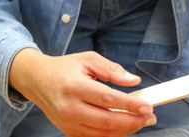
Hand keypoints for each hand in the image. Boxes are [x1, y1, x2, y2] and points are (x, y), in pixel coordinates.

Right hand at [9, 49, 155, 136]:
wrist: (37, 81)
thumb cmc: (64, 68)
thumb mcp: (88, 59)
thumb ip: (112, 69)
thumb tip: (133, 81)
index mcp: (74, 86)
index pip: (108, 99)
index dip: (131, 105)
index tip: (148, 106)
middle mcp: (70, 107)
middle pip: (107, 120)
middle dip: (133, 121)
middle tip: (150, 116)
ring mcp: (68, 123)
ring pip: (103, 134)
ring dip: (126, 130)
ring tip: (140, 121)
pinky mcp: (68, 132)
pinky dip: (112, 134)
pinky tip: (124, 126)